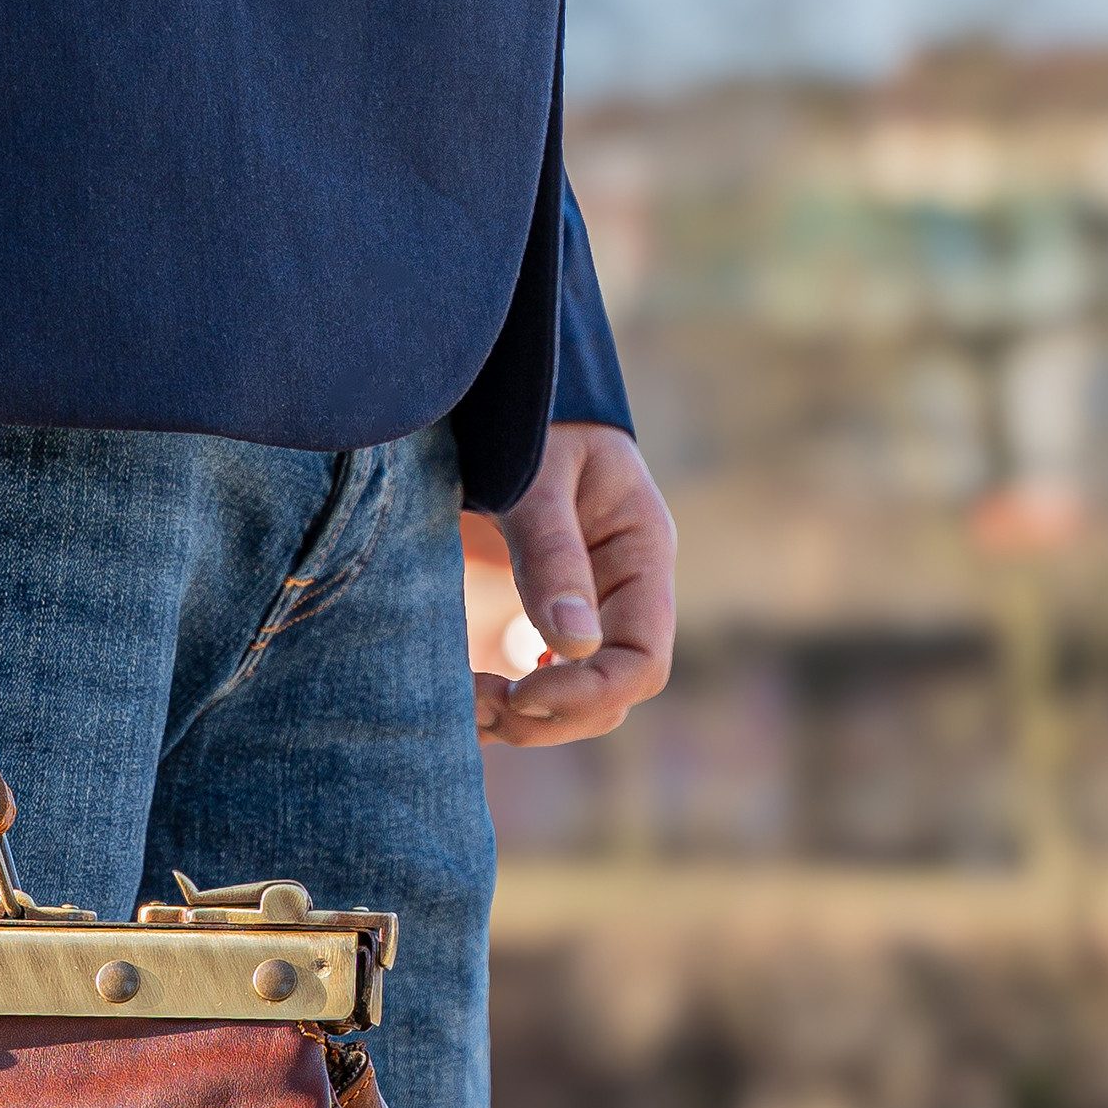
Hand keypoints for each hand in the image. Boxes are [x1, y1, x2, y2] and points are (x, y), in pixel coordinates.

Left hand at [475, 423, 674, 745]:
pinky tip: (472, 696)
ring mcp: (592, 608)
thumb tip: (572, 645)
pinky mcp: (551, 615)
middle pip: (611, 697)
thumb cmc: (532, 415)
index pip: (643, 662)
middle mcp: (626, 593)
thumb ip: (552, 553)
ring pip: (576, 702)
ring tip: (463, 707)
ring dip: (523, 720)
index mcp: (641, 555)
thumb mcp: (537, 475)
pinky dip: (509, 702)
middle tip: (474, 707)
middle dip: (547, 717)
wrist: (513, 387)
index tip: (520, 692)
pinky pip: (544, 681)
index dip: (588, 692)